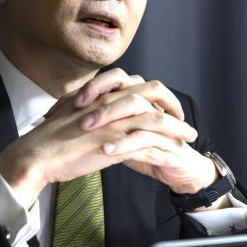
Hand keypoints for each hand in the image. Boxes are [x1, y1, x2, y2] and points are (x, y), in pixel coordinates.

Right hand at [0, 69, 196, 207]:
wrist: (36, 154)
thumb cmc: (50, 135)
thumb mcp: (72, 110)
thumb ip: (90, 103)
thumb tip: (101, 105)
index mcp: (103, 93)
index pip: (138, 84)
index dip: (156, 94)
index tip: (164, 105)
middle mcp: (112, 102)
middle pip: (154, 94)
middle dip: (173, 104)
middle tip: (183, 118)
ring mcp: (114, 123)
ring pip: (157, 119)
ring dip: (177, 129)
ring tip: (190, 138)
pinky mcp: (115, 144)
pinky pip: (148, 146)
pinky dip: (165, 150)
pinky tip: (175, 157)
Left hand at [74, 70, 228, 208]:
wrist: (178, 167)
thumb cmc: (145, 147)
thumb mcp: (119, 132)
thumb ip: (100, 119)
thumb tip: (68, 112)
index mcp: (140, 97)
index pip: (118, 79)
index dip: (96, 85)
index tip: (74, 100)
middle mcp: (153, 105)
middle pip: (130, 92)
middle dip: (103, 102)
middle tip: (79, 113)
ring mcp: (163, 122)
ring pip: (140, 111)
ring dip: (112, 119)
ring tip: (88, 129)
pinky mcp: (170, 142)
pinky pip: (146, 139)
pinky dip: (125, 143)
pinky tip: (107, 150)